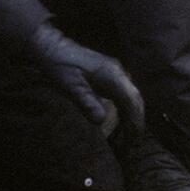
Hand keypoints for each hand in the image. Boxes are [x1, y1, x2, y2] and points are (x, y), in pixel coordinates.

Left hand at [27, 24, 143, 136]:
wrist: (52, 48)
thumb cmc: (60, 66)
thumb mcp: (70, 87)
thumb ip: (87, 103)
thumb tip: (101, 121)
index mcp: (112, 75)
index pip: (131, 100)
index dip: (136, 120)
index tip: (135, 138)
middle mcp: (118, 72)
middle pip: (136, 99)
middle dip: (137, 121)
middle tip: (134, 143)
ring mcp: (115, 72)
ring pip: (131, 97)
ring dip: (132, 116)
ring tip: (130, 136)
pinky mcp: (110, 75)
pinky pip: (123, 94)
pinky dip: (125, 109)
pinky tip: (122, 120)